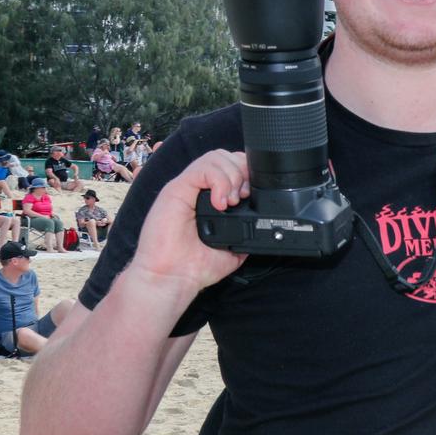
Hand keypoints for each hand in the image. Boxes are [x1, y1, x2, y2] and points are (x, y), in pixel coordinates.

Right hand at [131, 150, 249, 295]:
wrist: (171, 278)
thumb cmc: (195, 266)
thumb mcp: (233, 247)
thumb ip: (247, 230)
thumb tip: (264, 221)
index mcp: (210, 197)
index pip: (232, 165)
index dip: (248, 172)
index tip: (253, 194)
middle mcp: (198, 189)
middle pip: (226, 156)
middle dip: (243, 171)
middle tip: (243, 198)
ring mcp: (186, 187)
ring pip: (215, 158)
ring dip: (232, 176)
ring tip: (231, 202)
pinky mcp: (175, 190)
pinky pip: (201, 169)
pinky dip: (218, 182)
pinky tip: (220, 203)